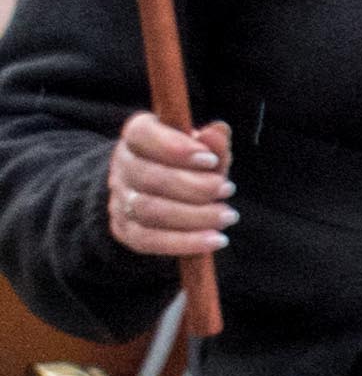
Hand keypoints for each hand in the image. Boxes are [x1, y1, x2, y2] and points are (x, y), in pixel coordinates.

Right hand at [100, 111, 228, 263]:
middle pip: (150, 177)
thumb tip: (218, 132)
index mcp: (137, 136)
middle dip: (194, 187)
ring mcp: (120, 199)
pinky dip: (185, 242)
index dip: (175, 148)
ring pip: (150, 210)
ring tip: (227, 216)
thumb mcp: (203, 150)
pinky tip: (216, 240)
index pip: (142, 134)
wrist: (156, 193)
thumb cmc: (188, 165)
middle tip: (227, 189)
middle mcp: (122, 166)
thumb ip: (212, 143)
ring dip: (195, 216)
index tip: (210, 160)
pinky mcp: (125, 230)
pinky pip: (149, 240)